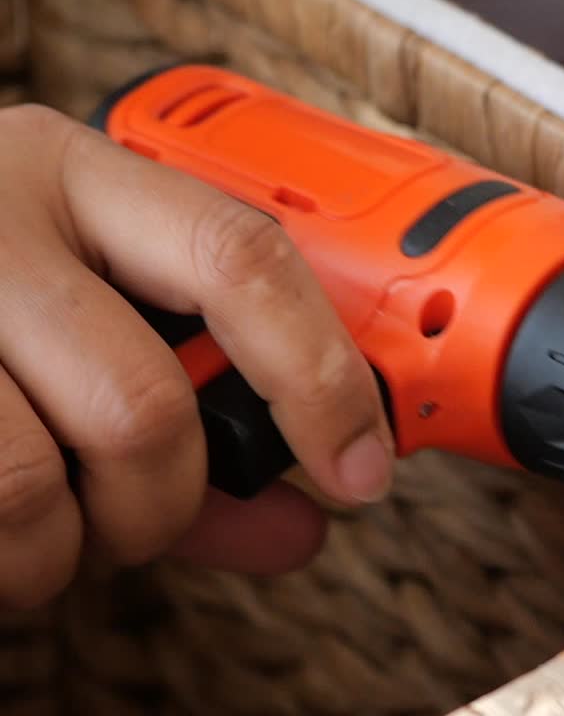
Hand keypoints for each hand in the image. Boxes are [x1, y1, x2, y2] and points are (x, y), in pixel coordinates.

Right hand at [0, 104, 394, 608]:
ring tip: (48, 527)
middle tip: (138, 517)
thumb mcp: (92, 326)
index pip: (241, 259)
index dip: (319, 378)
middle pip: (142, 406)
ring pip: (30, 485)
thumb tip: (306, 524)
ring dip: (64, 547)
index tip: (358, 470)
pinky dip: (6, 558)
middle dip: (163, 504)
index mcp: (76, 176)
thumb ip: (201, 425)